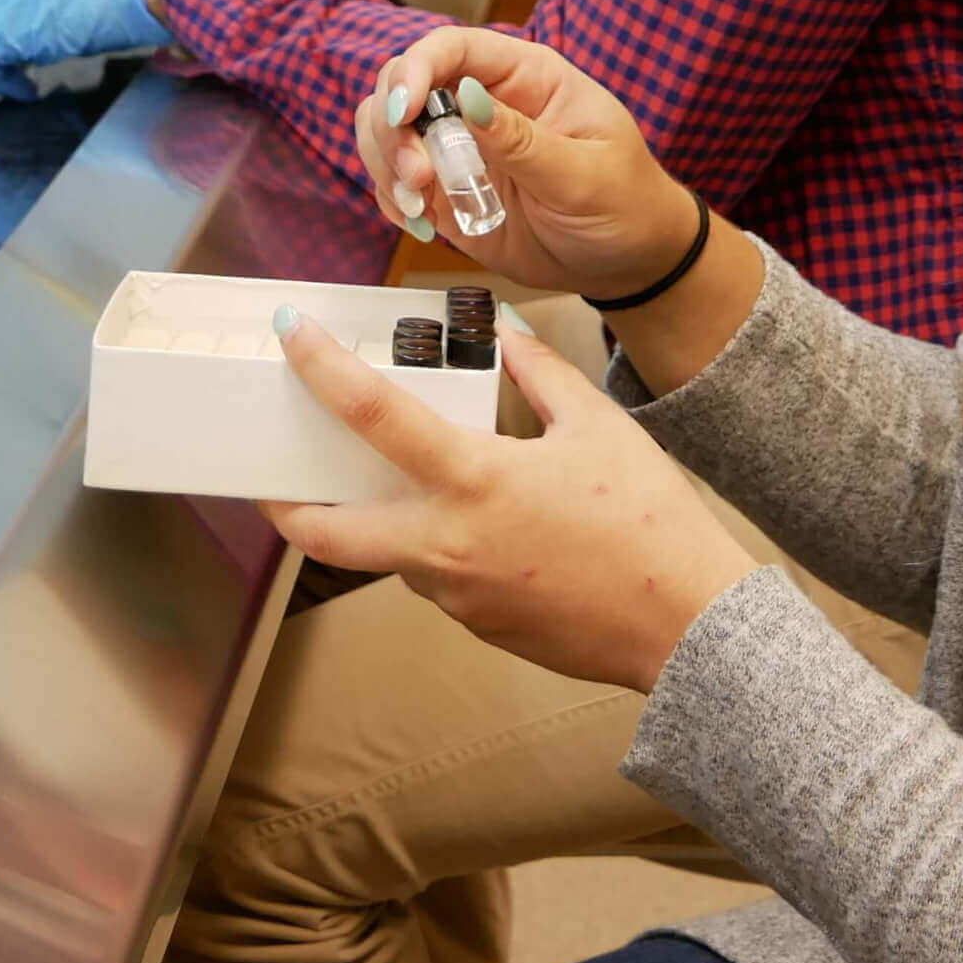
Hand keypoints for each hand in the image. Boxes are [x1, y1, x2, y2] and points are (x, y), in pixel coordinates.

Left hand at [260, 314, 758, 691]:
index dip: (319, 368)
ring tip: (399, 481)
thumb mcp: (599, 427)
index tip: (290, 331)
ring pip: (388, 554)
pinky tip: (478, 523)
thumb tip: (509, 334)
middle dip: (285, 503)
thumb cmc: (651, 523)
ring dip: (376, 520)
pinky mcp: (479, 626)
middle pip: (326, 534)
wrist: (688, 630)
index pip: (371, 414)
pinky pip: (437, 578)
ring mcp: (456, 595)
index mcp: (473, 481)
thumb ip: (542, 375)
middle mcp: (446, 544)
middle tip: (275, 471)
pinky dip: (436, 545)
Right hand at [352, 26, 697, 300]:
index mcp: (525, 76)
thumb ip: (525, 141)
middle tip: (418, 179)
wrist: (627, 262)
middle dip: (392, 127)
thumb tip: (468, 96)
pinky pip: (395, 180)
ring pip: (385, 129)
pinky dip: (391, 199)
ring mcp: (459, 146)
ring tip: (419, 207)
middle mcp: (482, 102)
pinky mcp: (445, 190)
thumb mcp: (585, 175)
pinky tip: (419, 224)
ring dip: (386, 163)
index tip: (402, 111)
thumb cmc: (624, 204)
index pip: (452, 47)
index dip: (415, 69)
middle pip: (403, 83)